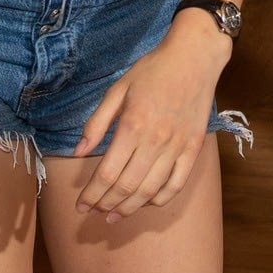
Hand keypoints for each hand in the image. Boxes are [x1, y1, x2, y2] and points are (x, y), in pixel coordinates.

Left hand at [68, 18, 230, 216]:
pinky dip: (161, 199)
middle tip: (94, 212)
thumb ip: (96, 123)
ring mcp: (177, 146)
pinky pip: (177, 184)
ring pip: (150, 190)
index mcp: (132, 125)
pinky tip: (147, 203)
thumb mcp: (117, 89)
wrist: (194, 57)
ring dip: (130, 208)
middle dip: (106, 204)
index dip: (91, 194)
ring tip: (114, 215)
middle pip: (127, 187)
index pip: (107, 173)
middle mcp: (155, 141)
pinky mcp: (193, 148)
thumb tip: (78, 151)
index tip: (80, 205)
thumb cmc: (152, 71)